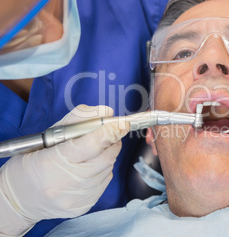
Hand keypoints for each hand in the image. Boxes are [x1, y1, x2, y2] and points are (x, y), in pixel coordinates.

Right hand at [0, 105, 128, 235]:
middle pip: (106, 157)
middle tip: (109, 134)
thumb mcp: (46, 136)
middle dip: (112, 141)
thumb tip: (106, 112)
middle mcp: (66, 183)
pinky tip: (88, 169)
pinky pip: (104, 182)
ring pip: (107, 168)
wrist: (19, 199)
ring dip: (106, 156)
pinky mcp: (84, 206)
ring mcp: (76, 197)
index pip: (92, 144)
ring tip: (91, 153)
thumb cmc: (30, 164)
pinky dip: (102, 171)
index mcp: (52, 162)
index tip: (120, 123)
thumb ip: (77, 120)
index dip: (110, 131)